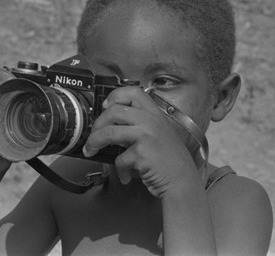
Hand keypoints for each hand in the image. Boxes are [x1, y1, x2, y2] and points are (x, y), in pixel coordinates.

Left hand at [83, 87, 200, 197]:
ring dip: (94, 142)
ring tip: (91, 151)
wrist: (183, 182)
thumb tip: (113, 126)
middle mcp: (151, 121)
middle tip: (93, 135)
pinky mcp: (141, 153)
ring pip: (109, 132)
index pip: (133, 92)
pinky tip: (125, 176)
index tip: (106, 106)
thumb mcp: (159, 136)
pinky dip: (120, 170)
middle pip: (114, 111)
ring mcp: (146, 135)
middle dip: (98, 123)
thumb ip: (141, 127)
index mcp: (155, 114)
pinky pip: (119, 159)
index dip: (115, 96)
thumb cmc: (170, 163)